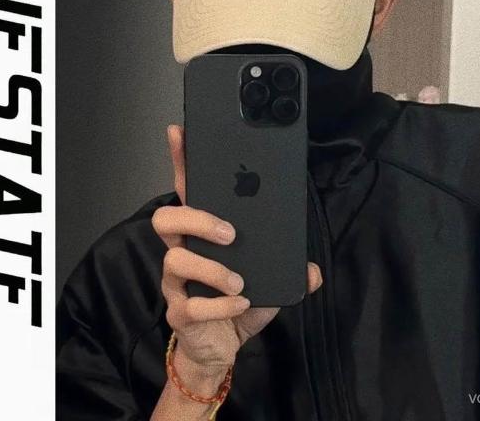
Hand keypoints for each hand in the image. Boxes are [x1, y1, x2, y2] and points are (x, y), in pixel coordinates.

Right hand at [152, 125, 322, 389]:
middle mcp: (184, 251)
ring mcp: (176, 283)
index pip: (187, 191)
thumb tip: (312, 268)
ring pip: (175, 259)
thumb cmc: (239, 301)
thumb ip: (289, 268)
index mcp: (203, 234)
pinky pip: (190, 305)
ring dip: (213, 268)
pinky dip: (221, 304)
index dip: (181, 162)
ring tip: (241, 280)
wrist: (222, 348)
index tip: (180, 132)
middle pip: (166, 218)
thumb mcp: (269, 278)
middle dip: (197, 219)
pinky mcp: (179, 313)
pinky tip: (241, 303)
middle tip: (231, 233)